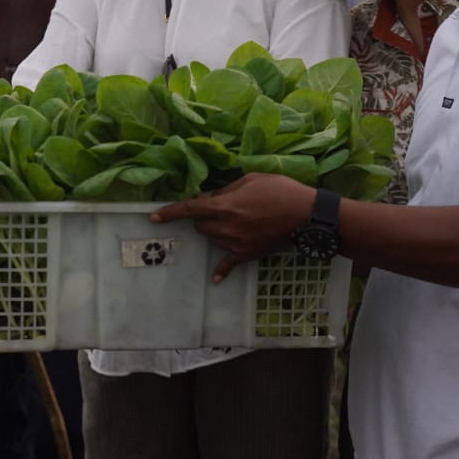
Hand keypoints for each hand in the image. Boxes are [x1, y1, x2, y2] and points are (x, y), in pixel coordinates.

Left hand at [150, 173, 315, 281]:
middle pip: (200, 226)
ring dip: (215, 232)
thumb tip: (211, 199)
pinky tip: (216, 279)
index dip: (169, 213)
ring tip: (236, 222)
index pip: (189, 209)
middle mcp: (226, 227)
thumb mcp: (250, 179)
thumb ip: (226, 190)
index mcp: (225, 206)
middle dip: (203, 217)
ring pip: (212, 240)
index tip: (153, 218)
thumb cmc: (279, 190)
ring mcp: (235, 244)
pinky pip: (229, 264)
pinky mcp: (247, 254)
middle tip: (221, 209)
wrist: (306, 215)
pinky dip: (222, 270)